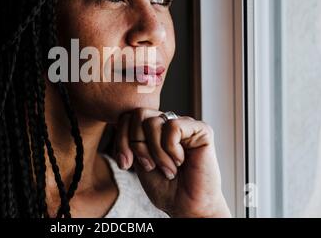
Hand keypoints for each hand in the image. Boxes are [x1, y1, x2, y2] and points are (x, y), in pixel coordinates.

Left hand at [114, 108, 230, 217]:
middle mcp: (169, 122)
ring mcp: (185, 124)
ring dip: (155, 152)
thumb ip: (131, 138)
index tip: (125, 164)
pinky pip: (173, 126)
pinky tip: (180, 161)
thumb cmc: (165, 187)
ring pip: (153, 122)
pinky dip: (171, 149)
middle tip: (149, 166)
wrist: (186, 207)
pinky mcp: (201, 129)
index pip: (127, 116)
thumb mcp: (138, 160)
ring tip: (168, 169)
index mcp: (153, 129)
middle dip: (137, 144)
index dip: (121, 139)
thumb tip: (118, 121)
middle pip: (138, 113)